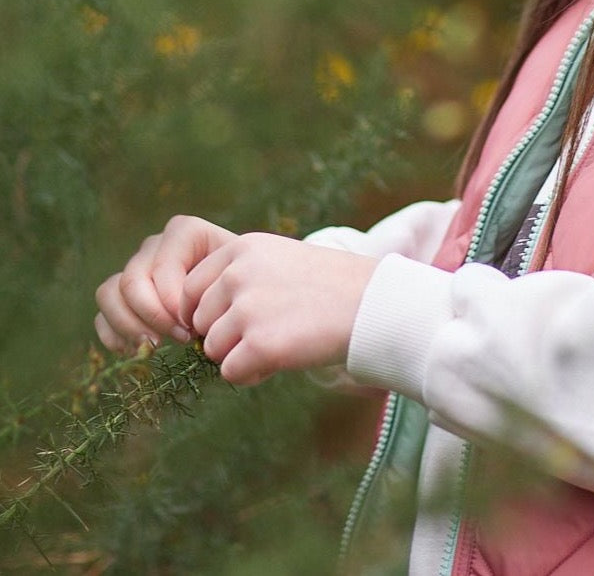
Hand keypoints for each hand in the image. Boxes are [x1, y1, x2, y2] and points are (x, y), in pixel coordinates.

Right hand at [95, 215, 236, 352]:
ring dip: (128, 325)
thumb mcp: (241, 278)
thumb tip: (187, 318)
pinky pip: (101, 314)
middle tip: (179, 338)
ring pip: (109, 292)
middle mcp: (155, 246)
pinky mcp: (123, 298)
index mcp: (185, 232)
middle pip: (131, 280)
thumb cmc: (247, 284)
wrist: (243, 293)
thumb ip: (215, 287)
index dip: (171, 300)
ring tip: (155, 347)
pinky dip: (113, 335)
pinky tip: (136, 351)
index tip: (192, 325)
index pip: (162, 265)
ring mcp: (136, 270)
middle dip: (151, 315)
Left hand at [179, 233, 377, 385]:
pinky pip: (231, 373)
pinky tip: (283, 357)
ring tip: (281, 339)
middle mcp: (238, 275)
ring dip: (239, 354)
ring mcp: (247, 309)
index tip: (238, 317)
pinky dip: (253, 373)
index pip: (191, 289)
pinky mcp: (259, 344)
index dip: (211, 310)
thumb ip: (238, 276)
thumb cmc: (329, 285)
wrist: (373, 303)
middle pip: (200, 322)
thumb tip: (193, 317)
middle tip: (269, 328)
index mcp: (241, 248)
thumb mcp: (279, 258)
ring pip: (213, 350)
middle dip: (226, 333)